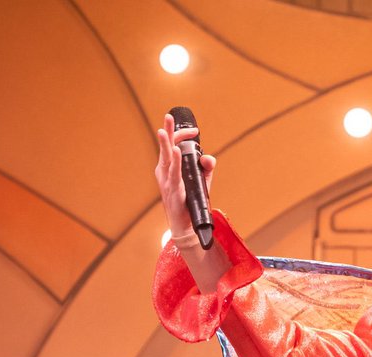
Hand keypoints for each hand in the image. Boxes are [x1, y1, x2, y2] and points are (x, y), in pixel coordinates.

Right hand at [154, 113, 216, 236]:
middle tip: (168, 116)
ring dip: (165, 144)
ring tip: (163, 130)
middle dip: (167, 131)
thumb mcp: (201, 181)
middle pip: (166, 148)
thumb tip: (208, 157)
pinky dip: (176, 163)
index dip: (182, 136)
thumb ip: (206, 167)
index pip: (173, 146)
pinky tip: (177, 153)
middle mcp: (165, 172)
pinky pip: (174, 175)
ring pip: (166, 159)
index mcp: (169, 167)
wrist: (186, 225)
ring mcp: (167, 181)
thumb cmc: (190, 202)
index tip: (196, 130)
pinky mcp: (173, 191)